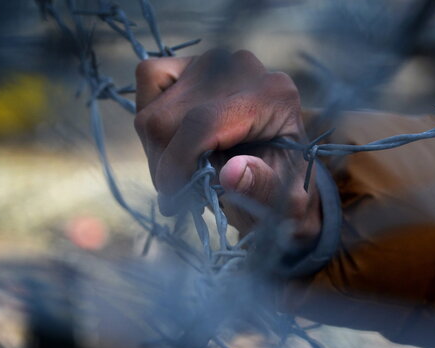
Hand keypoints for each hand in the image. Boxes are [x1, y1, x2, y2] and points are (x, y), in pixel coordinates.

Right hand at [133, 49, 319, 238]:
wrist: (280, 168)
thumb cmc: (281, 187)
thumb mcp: (284, 199)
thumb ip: (262, 188)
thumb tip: (232, 173)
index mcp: (273, 96)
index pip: (203, 122)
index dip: (178, 162)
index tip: (172, 198)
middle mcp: (242, 68)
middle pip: (168, 121)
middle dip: (167, 166)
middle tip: (185, 193)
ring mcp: (213, 61)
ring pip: (153, 110)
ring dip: (158, 152)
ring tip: (185, 171)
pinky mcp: (189, 63)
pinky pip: (150, 78)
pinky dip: (151, 116)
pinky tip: (173, 140)